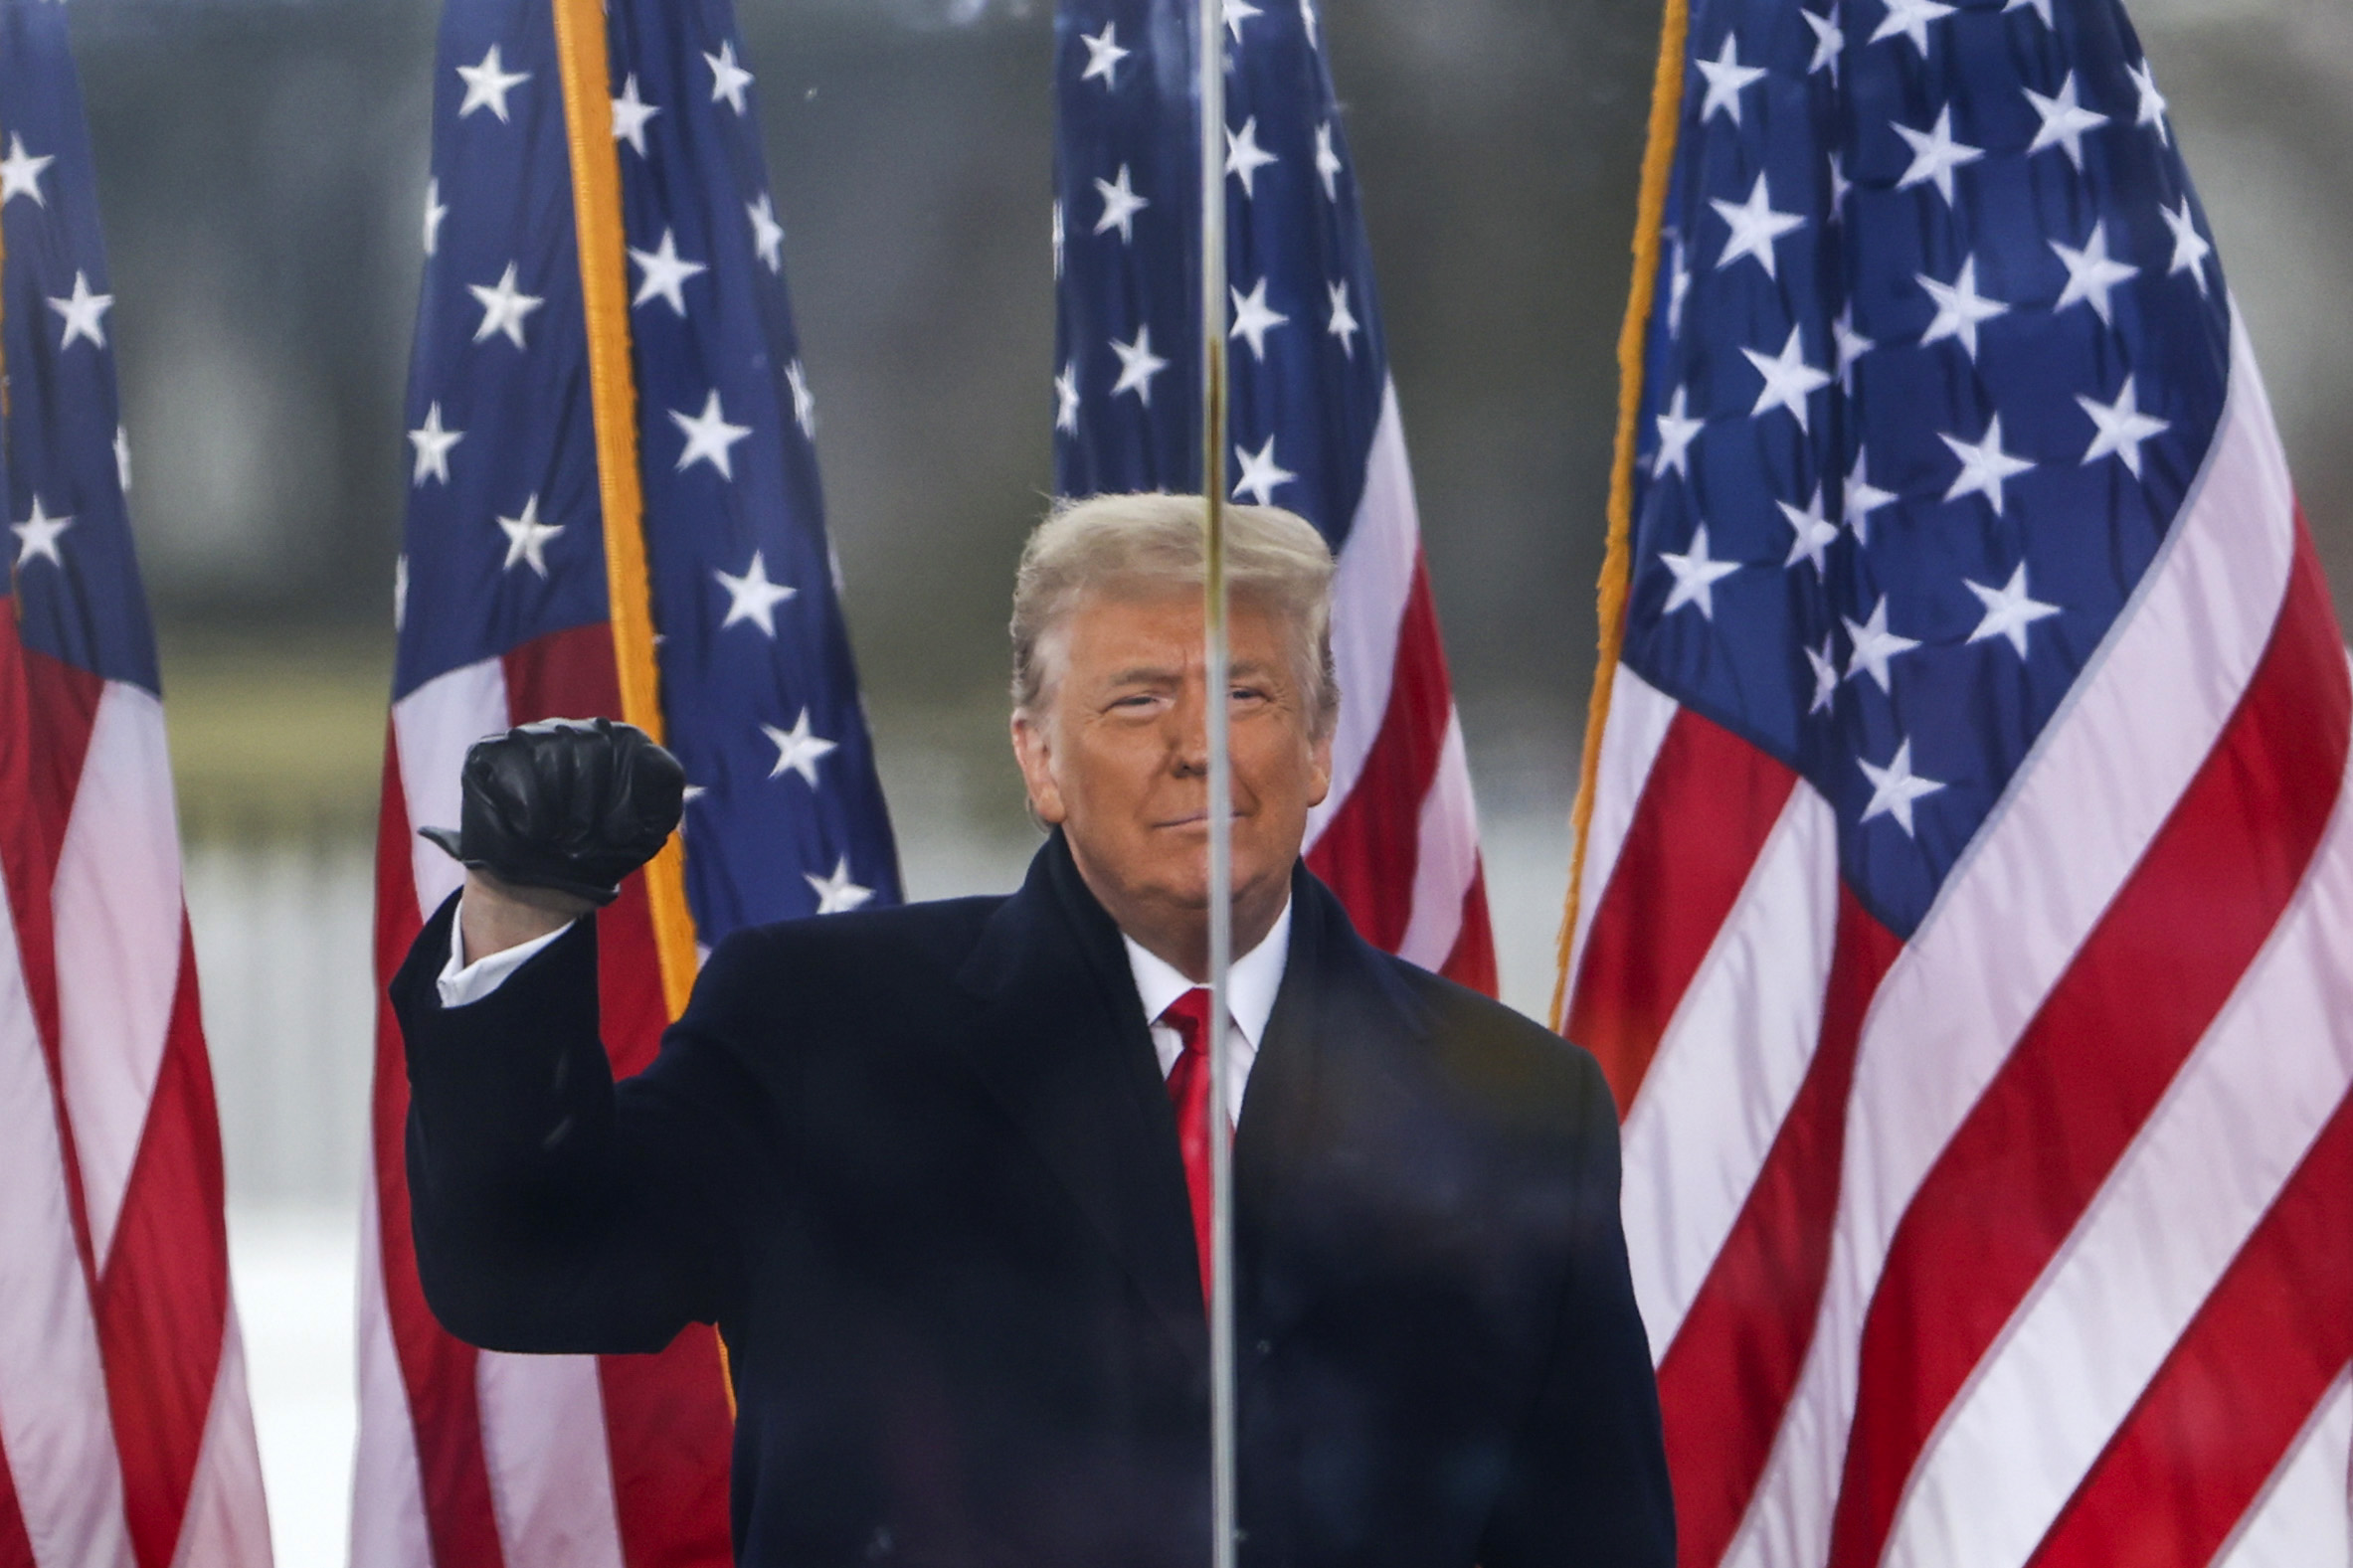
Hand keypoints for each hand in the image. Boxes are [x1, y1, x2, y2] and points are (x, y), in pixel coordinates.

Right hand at [419, 716, 684, 907]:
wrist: (546, 888)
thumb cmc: (601, 852)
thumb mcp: (650, 827)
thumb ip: (664, 786)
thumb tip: (653, 754)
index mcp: (622, 741)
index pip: (632, 745)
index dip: (623, 797)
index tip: (617, 832)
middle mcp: (577, 730)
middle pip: (592, 747)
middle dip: (589, 808)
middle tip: (580, 840)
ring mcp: (533, 736)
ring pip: (550, 752)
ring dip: (558, 811)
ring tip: (555, 835)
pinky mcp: (491, 751)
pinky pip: (513, 768)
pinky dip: (527, 811)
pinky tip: (529, 828)